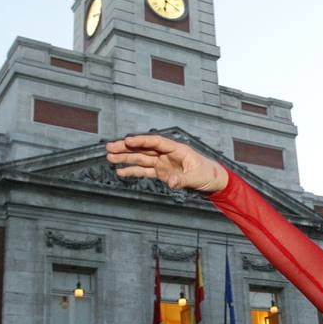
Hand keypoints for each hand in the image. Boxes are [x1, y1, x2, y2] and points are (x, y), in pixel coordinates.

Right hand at [105, 134, 228, 193]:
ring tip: (109, 156)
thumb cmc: (208, 174)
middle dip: (127, 147)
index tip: (127, 140)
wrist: (213, 181)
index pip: (156, 142)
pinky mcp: (161, 173)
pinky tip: (120, 172)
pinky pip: (144, 171)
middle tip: (109, 147)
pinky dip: (132, 171)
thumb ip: (182, 180)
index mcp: (177, 149)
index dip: (141, 141)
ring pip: (141, 158)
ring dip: (125, 157)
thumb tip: (171, 183)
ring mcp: (163, 163)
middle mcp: (167, 154)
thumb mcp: (196, 177)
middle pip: (144, 148)